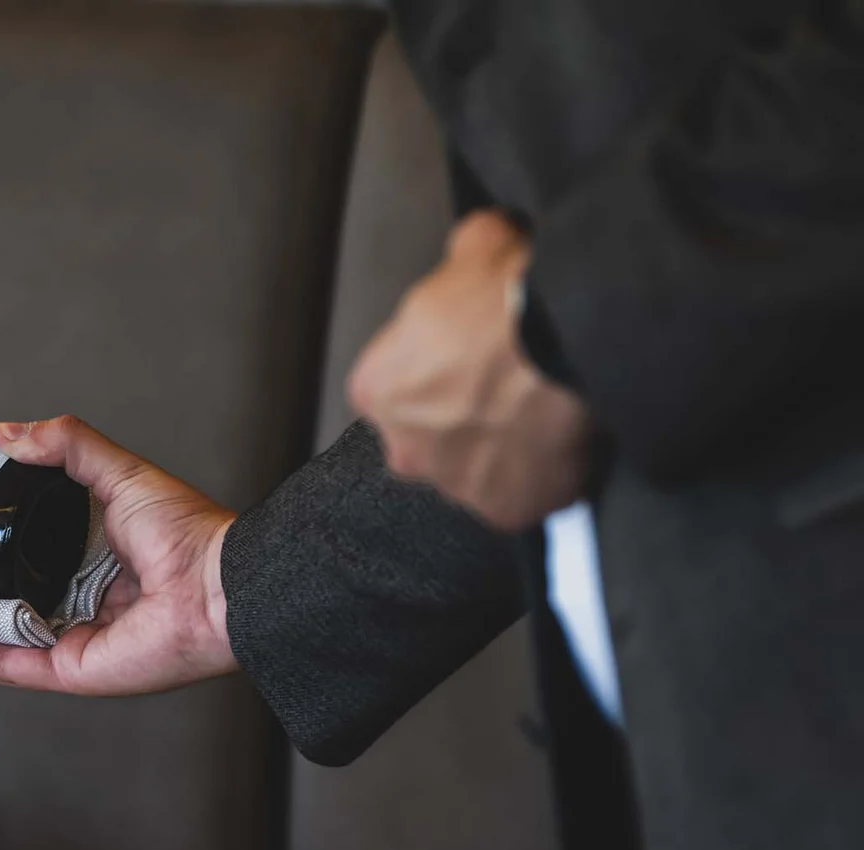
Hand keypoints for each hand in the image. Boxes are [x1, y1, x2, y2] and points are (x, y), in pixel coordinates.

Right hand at [0, 416, 236, 693]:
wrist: (219, 583)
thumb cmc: (188, 535)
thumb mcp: (117, 472)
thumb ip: (66, 446)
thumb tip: (4, 433)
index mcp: (84, 566)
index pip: (14, 565)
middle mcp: (73, 609)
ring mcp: (69, 644)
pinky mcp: (70, 672)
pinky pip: (6, 666)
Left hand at [348, 209, 592, 531]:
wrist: (568, 338)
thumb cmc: (509, 295)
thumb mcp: (477, 243)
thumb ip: (462, 253)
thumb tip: (478, 242)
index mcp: (375, 389)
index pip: (396, 388)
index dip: (437, 370)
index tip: (471, 356)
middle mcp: (402, 449)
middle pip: (430, 439)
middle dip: (463, 419)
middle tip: (510, 387)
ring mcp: (454, 487)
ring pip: (474, 473)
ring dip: (500, 451)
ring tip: (543, 415)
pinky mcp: (506, 512)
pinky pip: (520, 499)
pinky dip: (539, 481)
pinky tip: (562, 448)